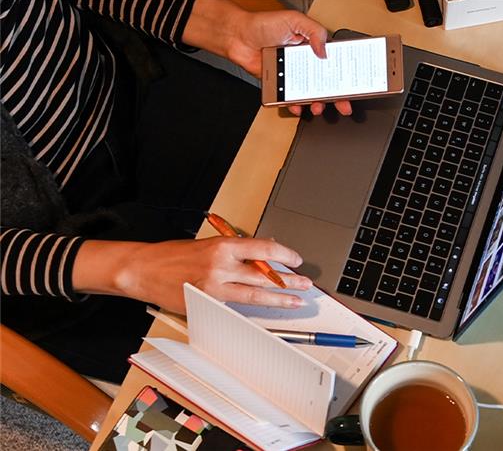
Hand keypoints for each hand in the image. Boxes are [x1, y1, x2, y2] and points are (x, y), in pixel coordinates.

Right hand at [73, 237, 312, 313]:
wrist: (143, 269)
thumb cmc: (174, 255)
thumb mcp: (208, 244)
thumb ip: (235, 251)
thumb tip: (262, 256)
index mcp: (223, 246)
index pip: (263, 249)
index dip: (284, 256)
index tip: (296, 260)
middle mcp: (221, 266)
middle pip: (264, 275)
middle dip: (288, 281)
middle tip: (305, 284)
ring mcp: (215, 288)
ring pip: (255, 295)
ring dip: (279, 298)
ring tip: (295, 300)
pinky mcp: (207, 304)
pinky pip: (235, 307)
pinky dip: (252, 308)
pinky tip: (266, 310)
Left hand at [183, 2, 350, 115]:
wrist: (238, 37)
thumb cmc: (263, 24)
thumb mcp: (294, 20)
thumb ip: (314, 31)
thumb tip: (324, 51)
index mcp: (312, 47)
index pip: (334, 63)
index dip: (345, 74)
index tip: (354, 84)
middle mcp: (304, 62)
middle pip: (326, 83)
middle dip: (337, 96)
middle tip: (344, 105)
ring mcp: (293, 75)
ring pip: (310, 94)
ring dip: (317, 103)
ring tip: (318, 107)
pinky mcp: (281, 85)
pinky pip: (290, 99)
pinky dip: (295, 106)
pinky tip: (298, 107)